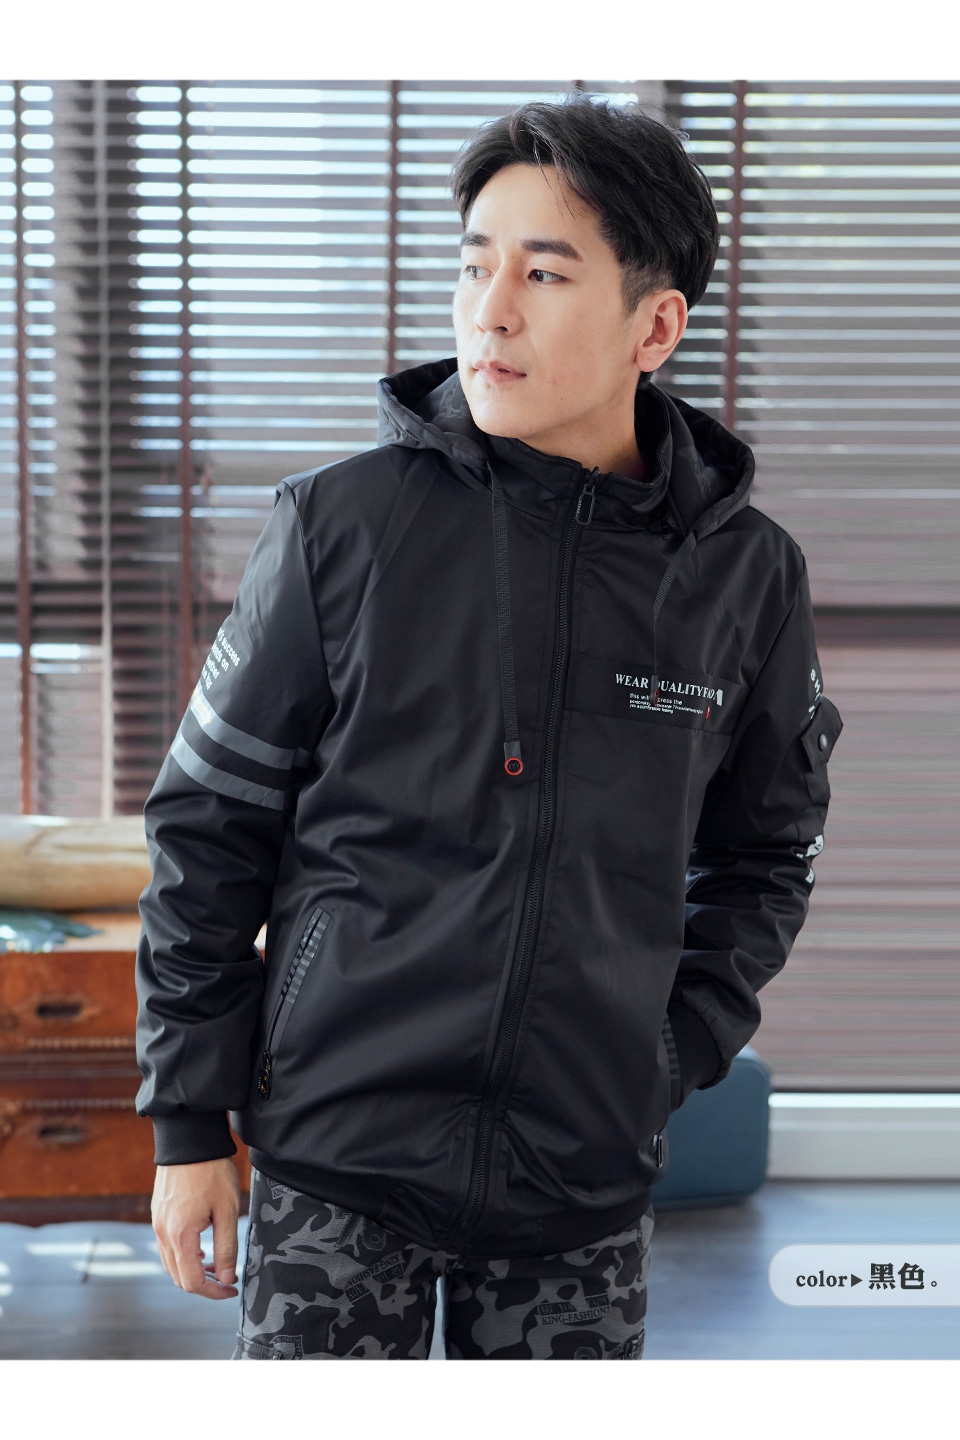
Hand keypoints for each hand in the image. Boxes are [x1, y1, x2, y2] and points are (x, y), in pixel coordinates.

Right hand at [152, 1157, 240, 1299]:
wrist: (188, 1140)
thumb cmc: (211, 1171)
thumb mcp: (228, 1209)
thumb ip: (226, 1247)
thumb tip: (226, 1278)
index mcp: (180, 1236)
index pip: (192, 1282)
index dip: (214, 1291)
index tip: (232, 1288)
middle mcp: (163, 1233)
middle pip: (178, 1277)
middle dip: (203, 1284)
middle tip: (226, 1278)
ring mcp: (157, 1223)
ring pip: (170, 1263)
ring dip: (191, 1270)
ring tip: (215, 1264)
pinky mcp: (158, 1214)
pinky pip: (166, 1246)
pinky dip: (182, 1255)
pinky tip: (200, 1247)